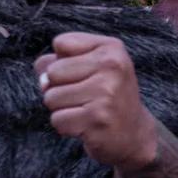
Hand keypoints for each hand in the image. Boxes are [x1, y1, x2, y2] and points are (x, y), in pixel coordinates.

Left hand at [39, 32, 158, 168]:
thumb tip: (42, 76)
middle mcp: (112, 67)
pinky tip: (86, 125)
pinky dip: (66, 126)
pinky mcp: (97, 119)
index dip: (63, 61)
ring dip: (62, 109)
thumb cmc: (106, 96)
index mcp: (111, 48)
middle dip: (59, 88)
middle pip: (52, 72)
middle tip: (84, 97)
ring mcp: (106, 93)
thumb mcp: (91, 67)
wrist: (134, 134)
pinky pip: (58, 120)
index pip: (61, 43)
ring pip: (51, 97)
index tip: (84, 74)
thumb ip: (60, 60)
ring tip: (85, 111)